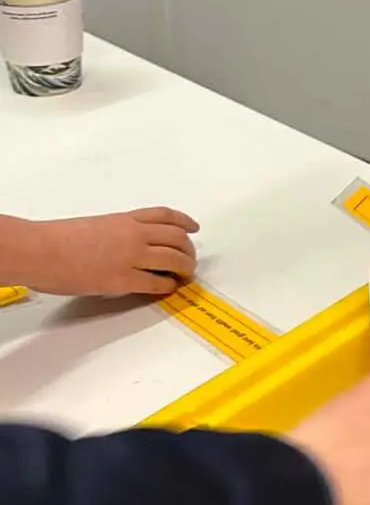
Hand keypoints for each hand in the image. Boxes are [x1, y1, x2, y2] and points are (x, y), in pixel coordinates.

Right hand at [4, 208, 199, 296]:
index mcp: (125, 219)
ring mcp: (131, 256)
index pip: (164, 216)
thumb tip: (125, 246)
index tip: (194, 228)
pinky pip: (157, 282)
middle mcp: (134, 234)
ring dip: (185, 268)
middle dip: (189, 250)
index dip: (184, 221)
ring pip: (174, 259)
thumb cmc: (57, 238)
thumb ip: (115, 232)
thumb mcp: (94, 226)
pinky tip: (168, 288)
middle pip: (176, 238)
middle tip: (190, 261)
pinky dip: (167, 286)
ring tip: (184, 275)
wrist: (40, 249)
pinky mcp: (123, 279)